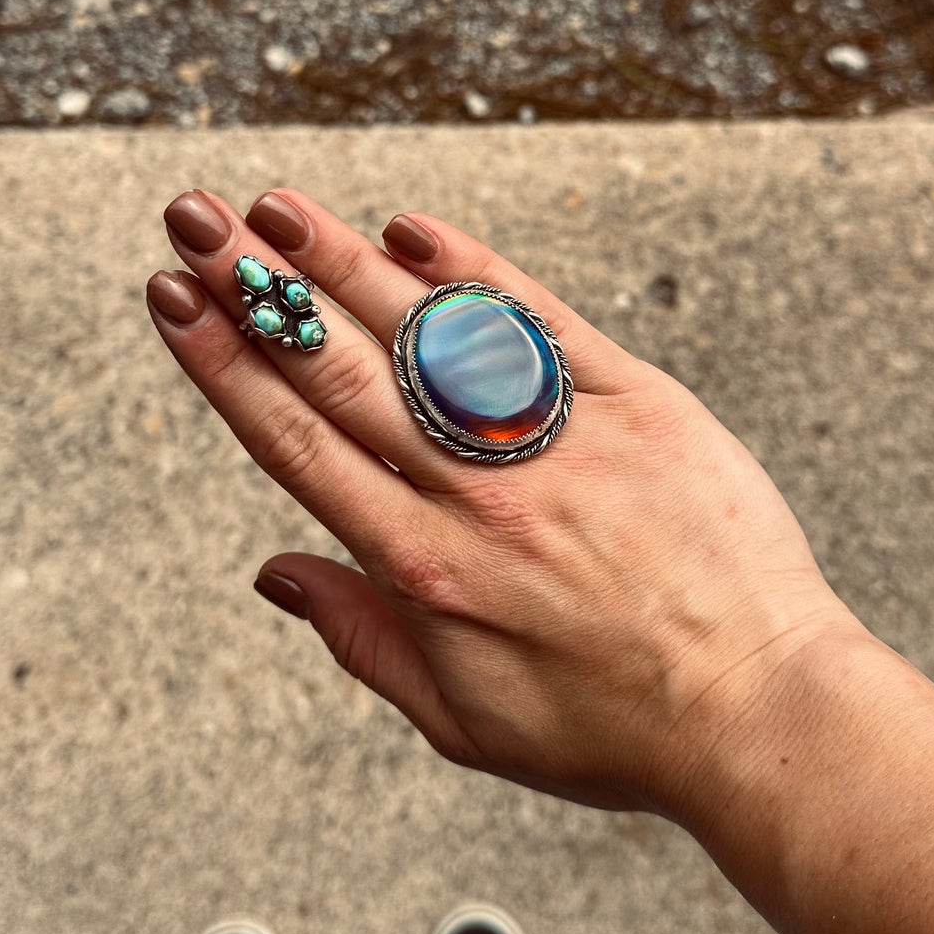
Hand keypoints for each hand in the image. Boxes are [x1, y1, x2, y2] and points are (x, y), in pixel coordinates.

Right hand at [147, 188, 863, 820]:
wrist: (760, 710)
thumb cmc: (609, 728)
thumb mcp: (462, 720)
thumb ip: (361, 637)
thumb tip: (273, 571)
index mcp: (428, 571)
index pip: (298, 445)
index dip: (225, 364)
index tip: (173, 299)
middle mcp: (483, 496)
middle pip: (345, 372)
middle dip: (257, 289)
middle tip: (193, 215)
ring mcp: (562, 442)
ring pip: (431, 335)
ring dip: (344, 261)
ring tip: (273, 205)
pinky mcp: (641, 406)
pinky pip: (544, 323)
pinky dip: (473, 273)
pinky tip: (410, 230)